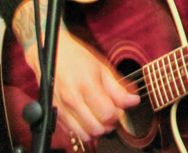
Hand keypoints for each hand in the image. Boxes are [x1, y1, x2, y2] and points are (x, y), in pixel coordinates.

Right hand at [22, 27, 139, 144]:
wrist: (52, 53)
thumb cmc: (78, 58)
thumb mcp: (102, 68)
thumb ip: (118, 89)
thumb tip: (134, 101)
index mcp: (87, 85)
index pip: (107, 114)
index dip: (118, 115)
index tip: (121, 110)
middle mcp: (72, 99)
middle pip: (97, 127)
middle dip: (109, 124)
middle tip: (112, 114)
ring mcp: (62, 108)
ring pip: (85, 134)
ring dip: (97, 130)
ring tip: (101, 118)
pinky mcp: (55, 114)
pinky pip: (72, 132)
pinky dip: (84, 131)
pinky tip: (89, 119)